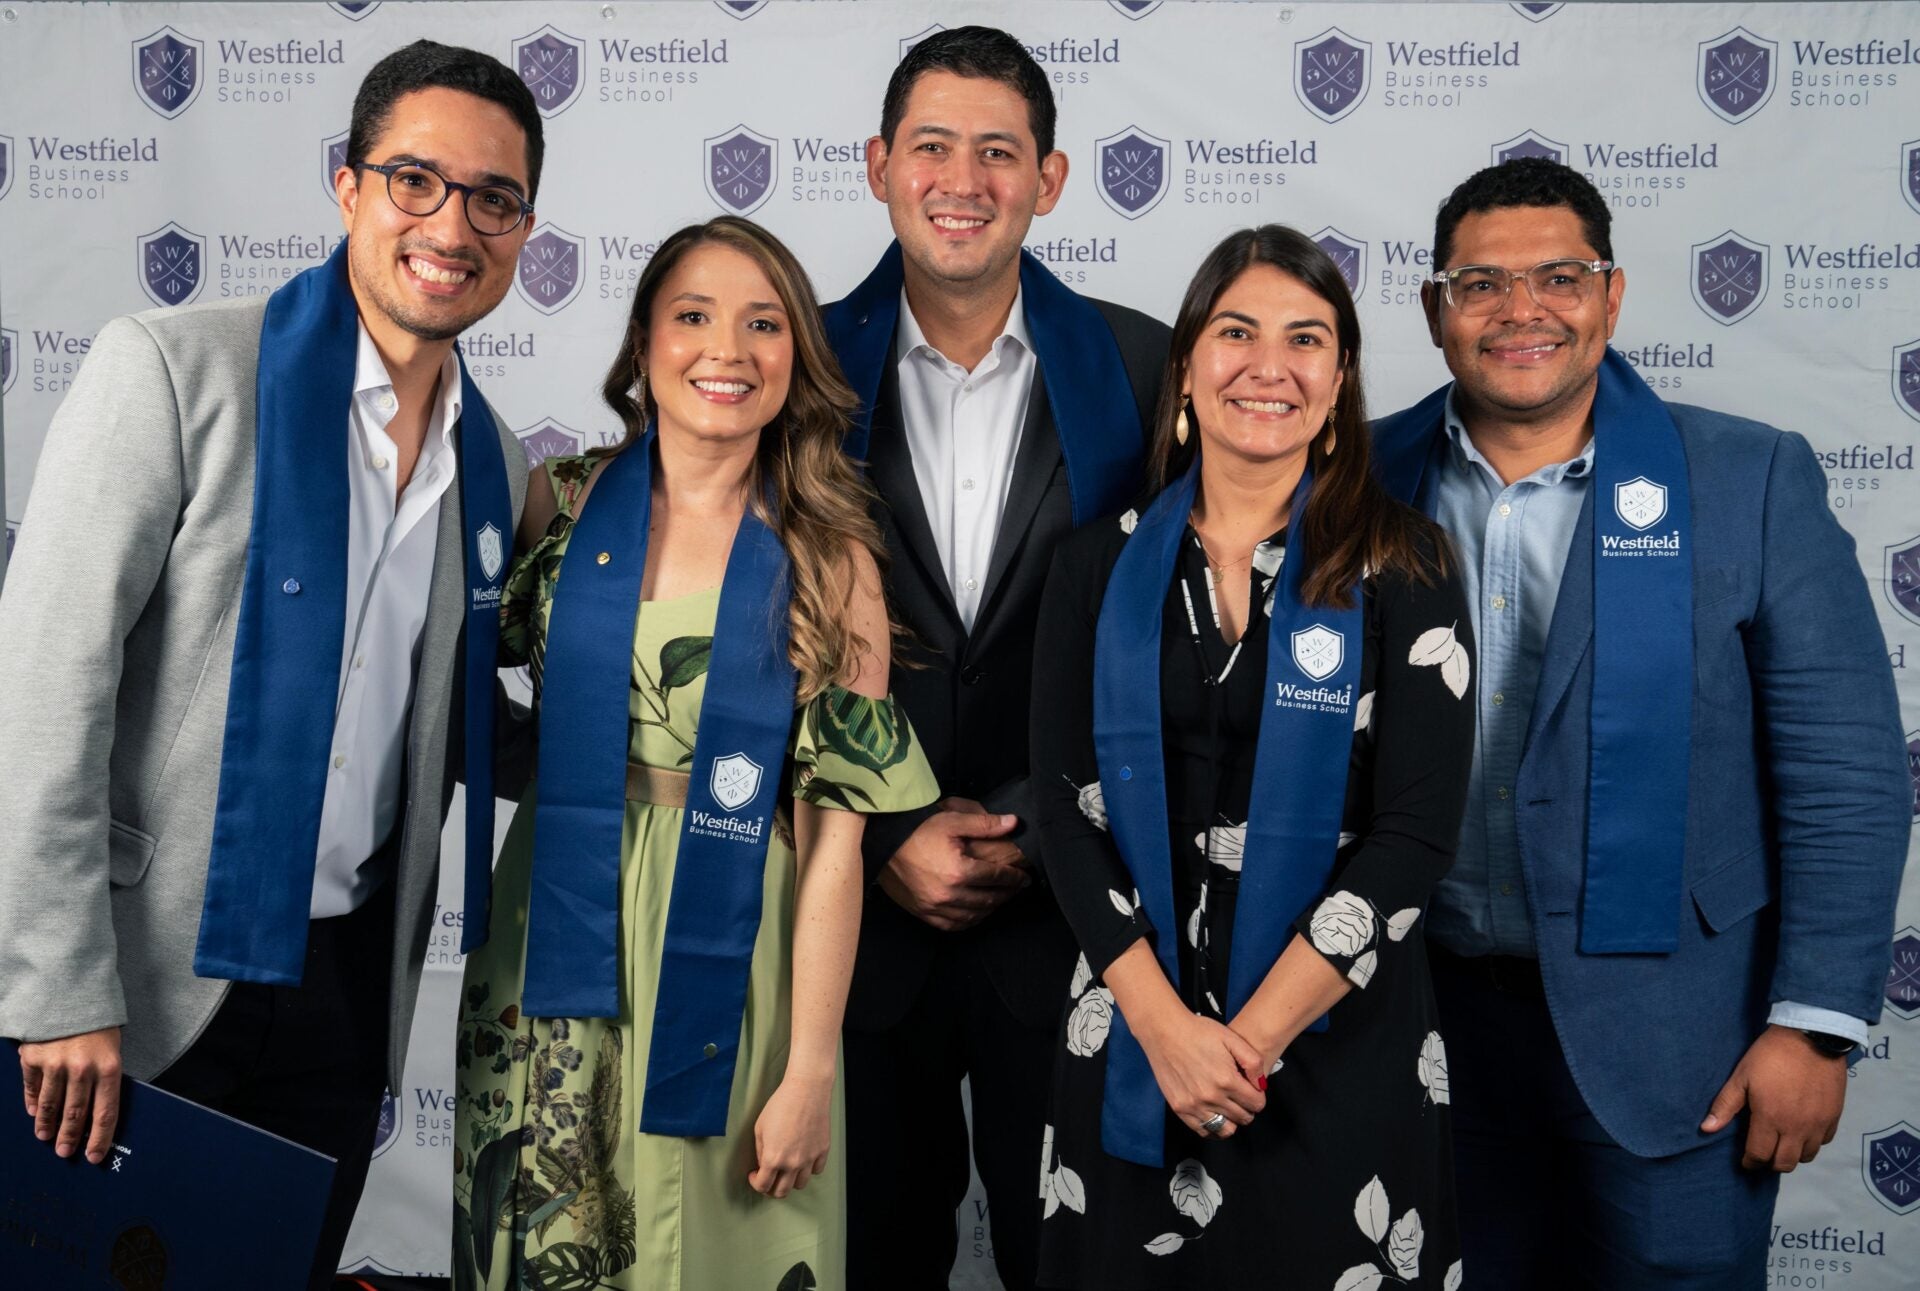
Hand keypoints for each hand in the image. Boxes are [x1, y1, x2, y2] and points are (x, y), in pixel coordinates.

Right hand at [19, 1027, 122, 1164]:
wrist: (73, 993)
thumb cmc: (98, 1024)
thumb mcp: (112, 1048)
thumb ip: (105, 1077)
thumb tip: (97, 1112)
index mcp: (109, 1067)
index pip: (105, 1113)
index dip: (100, 1138)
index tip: (94, 1156)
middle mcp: (82, 1068)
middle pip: (75, 1114)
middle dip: (70, 1137)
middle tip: (65, 1152)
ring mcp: (55, 1064)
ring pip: (50, 1105)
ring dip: (47, 1125)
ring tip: (45, 1137)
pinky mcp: (33, 1057)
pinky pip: (32, 1087)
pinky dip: (34, 1103)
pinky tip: (34, 1113)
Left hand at [748, 1073, 832, 1198]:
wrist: (806, 1090)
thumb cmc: (780, 1105)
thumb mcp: (760, 1127)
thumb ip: (760, 1151)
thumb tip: (763, 1164)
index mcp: (773, 1158)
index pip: (763, 1185)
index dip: (755, 1183)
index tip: (755, 1174)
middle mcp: (792, 1163)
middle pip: (781, 1192)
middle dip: (771, 1189)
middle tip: (769, 1178)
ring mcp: (810, 1158)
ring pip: (800, 1185)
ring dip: (790, 1181)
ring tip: (786, 1169)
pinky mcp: (822, 1151)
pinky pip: (816, 1170)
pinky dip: (809, 1169)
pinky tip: (803, 1159)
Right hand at [878, 806, 1025, 931]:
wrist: (882, 842)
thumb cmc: (917, 829)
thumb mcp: (952, 819)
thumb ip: (985, 824)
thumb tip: (1013, 823)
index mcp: (959, 871)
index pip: (996, 877)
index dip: (1014, 877)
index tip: (1024, 877)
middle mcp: (948, 894)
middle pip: (988, 899)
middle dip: (1007, 893)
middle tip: (1016, 888)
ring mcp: (934, 907)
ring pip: (973, 916)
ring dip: (991, 909)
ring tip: (1000, 899)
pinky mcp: (923, 913)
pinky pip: (952, 925)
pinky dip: (969, 921)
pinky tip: (976, 913)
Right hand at [1135, 1009, 1267, 1139]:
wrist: (1164, 1031)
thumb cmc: (1198, 1031)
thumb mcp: (1232, 1038)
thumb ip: (1253, 1062)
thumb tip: (1261, 1085)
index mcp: (1227, 1080)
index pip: (1256, 1104)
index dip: (1258, 1096)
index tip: (1252, 1089)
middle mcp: (1211, 1097)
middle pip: (1243, 1117)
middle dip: (1247, 1108)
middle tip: (1241, 1095)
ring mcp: (1194, 1105)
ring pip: (1226, 1129)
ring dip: (1232, 1119)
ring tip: (1228, 1105)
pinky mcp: (1180, 1108)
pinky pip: (1204, 1130)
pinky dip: (1214, 1126)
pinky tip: (1214, 1113)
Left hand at [1700, 1025, 1847, 1171]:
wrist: (1811, 1038)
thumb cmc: (1770, 1055)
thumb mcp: (1741, 1077)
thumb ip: (1725, 1105)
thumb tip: (1706, 1129)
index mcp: (1770, 1118)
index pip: (1760, 1155)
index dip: (1750, 1162)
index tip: (1746, 1161)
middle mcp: (1796, 1128)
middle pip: (1784, 1163)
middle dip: (1770, 1163)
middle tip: (1763, 1154)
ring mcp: (1818, 1124)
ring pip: (1806, 1156)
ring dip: (1792, 1155)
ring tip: (1781, 1143)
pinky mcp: (1834, 1117)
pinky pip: (1823, 1142)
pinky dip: (1811, 1143)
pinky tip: (1801, 1132)